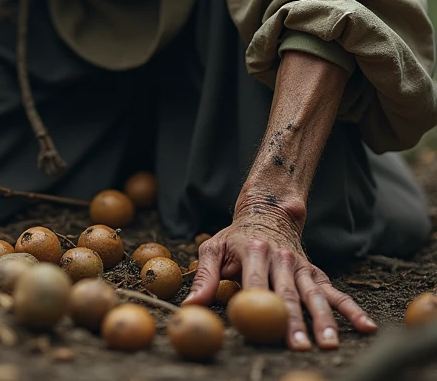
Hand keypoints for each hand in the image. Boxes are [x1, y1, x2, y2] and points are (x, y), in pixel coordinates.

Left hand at [184, 201, 376, 350]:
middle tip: (302, 347)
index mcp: (253, 250)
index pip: (257, 283)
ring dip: (325, 319)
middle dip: (296, 321)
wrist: (267, 210)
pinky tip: (366, 327)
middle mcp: (281, 258)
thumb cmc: (234, 237)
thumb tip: (190, 306)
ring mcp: (300, 266)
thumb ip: (204, 277)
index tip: (267, 329)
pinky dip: (351, 309)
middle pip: (289, 294)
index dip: (263, 306)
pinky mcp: (314, 273)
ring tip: (331, 343)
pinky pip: (334, 292)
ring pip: (314, 295)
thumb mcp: (214, 248)